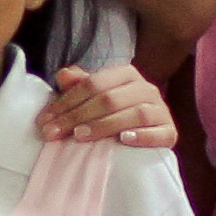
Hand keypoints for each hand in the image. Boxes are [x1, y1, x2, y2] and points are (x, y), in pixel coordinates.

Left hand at [36, 61, 181, 152]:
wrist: (149, 134)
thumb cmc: (115, 114)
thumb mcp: (94, 99)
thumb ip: (78, 86)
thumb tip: (64, 75)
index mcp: (126, 74)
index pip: (93, 84)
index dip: (66, 102)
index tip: (45, 121)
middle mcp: (146, 88)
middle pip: (109, 99)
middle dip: (77, 116)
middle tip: (54, 133)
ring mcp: (160, 110)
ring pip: (134, 113)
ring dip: (105, 125)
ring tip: (81, 136)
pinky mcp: (170, 132)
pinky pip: (159, 133)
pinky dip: (141, 136)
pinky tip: (123, 141)